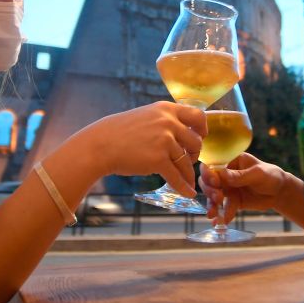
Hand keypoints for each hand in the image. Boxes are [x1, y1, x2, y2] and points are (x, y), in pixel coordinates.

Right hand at [87, 101, 206, 196]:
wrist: (101, 145)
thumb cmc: (120, 132)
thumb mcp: (146, 116)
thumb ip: (165, 120)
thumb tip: (184, 132)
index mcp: (166, 109)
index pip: (198, 116)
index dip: (203, 129)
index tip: (201, 137)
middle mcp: (168, 122)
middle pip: (196, 141)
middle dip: (195, 153)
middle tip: (188, 159)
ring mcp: (164, 141)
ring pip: (186, 161)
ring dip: (188, 173)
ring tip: (188, 180)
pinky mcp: (158, 159)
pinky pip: (177, 176)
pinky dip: (183, 186)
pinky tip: (188, 193)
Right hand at [200, 153, 288, 224]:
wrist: (280, 192)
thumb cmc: (271, 176)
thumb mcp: (257, 173)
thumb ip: (240, 175)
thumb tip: (222, 175)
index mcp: (231, 162)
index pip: (214, 166)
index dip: (209, 174)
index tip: (215, 183)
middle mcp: (226, 174)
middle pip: (209, 182)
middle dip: (210, 191)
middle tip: (217, 199)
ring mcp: (229, 188)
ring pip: (214, 196)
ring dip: (212, 205)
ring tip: (212, 215)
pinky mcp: (233, 201)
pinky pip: (224, 208)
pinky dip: (221, 215)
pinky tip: (217, 223)